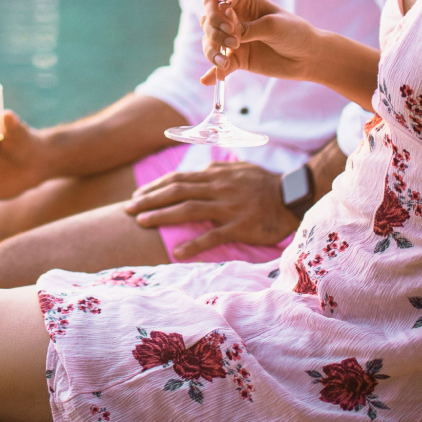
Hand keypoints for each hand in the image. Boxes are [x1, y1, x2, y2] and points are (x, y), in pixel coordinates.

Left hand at [121, 161, 297, 257]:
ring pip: (189, 210)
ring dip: (162, 216)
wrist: (293, 196)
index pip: (179, 178)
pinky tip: (177, 252)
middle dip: (150, 199)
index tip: (137, 194)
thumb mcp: (238, 169)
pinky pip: (213, 236)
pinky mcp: (240, 226)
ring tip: (141, 222)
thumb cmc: (265, 183)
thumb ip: (216, 170)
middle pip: (177, 191)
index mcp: (216, 175)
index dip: (155, 186)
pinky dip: (194, 243)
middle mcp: (218, 189)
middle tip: (128, 209)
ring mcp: (229, 207)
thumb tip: (197, 170)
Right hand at [199, 0, 326, 84]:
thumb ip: (247, 28)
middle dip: (214, 33)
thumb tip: (226, 29)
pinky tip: (206, 81)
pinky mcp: (237, 59)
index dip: (215, 12)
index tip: (228, 25)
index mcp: (243, 3)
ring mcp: (234, 40)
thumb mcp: (273, 26)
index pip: (215, 1)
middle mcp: (234, 19)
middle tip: (234, 43)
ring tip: (224, 63)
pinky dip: (212, 73)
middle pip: (207, 22)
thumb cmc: (295, 33)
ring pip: (210, 43)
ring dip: (212, 52)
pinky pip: (219, 65)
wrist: (309, 57)